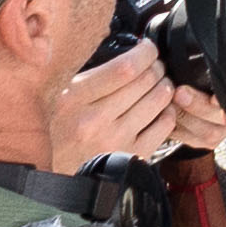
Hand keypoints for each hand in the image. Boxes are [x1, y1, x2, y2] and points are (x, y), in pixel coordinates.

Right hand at [52, 37, 222, 172]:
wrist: (56, 177)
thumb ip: (93, 76)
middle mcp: (94, 120)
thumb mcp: (65, 98)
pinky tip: (160, 110)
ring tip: (159, 85)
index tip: (148, 49)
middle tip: (156, 66)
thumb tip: (129, 51)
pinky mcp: (130, 156)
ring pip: (159, 100)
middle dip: (158, 67)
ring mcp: (114, 140)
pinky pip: (164, 126)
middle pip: (145, 80)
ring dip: (165, 87)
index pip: (124, 67)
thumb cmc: (63, 132)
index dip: (145, 53)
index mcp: (75, 98)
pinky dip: (168, 112)